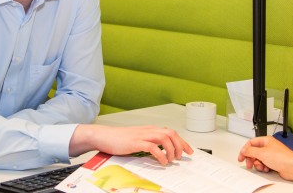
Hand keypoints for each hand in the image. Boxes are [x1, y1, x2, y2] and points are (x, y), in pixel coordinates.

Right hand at [70, 125, 192, 164]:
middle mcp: (149, 130)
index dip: (182, 141)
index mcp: (150, 129)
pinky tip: (162, 161)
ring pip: (165, 138)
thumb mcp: (138, 138)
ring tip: (172, 160)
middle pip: (171, 133)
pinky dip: (161, 155)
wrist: (103, 136)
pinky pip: (153, 147)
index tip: (189, 150)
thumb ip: (149, 141)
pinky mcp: (136, 142)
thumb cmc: (119, 139)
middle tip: (183, 156)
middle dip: (181, 145)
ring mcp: (142, 135)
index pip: (171, 132)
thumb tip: (161, 148)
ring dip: (172, 150)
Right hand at [238, 135, 292, 181]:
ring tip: (262, 166)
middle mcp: (268, 146)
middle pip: (254, 152)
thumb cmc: (281, 157)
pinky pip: (263, 164)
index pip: (251, 143)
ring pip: (258, 159)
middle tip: (249, 164)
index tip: (241, 157)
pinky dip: (263, 167)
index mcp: (266, 140)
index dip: (245, 150)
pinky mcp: (273, 162)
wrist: (292, 167)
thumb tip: (243, 150)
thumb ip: (250, 151)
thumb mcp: (262, 153)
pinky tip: (267, 168)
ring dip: (258, 164)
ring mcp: (271, 154)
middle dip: (251, 159)